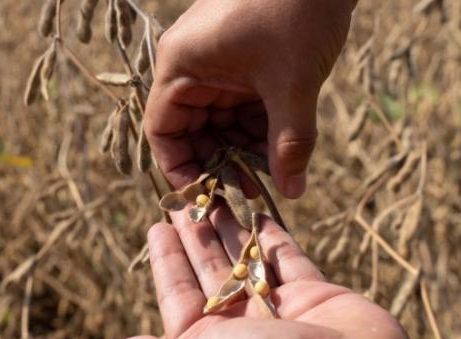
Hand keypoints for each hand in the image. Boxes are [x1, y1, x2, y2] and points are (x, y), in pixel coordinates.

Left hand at [107, 208, 410, 338]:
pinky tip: (255, 210)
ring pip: (246, 258)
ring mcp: (278, 310)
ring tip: (214, 192)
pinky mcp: (314, 295)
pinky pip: (286, 257)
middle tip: (184, 196)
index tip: (155, 224)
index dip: (165, 259)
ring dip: (229, 227)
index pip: (177, 293)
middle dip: (194, 234)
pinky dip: (271, 235)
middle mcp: (240, 327)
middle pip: (209, 269)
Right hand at [145, 0, 356, 197]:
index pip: (162, 131)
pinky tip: (280, 153)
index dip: (180, 168)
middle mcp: (191, 66)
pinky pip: (240, 106)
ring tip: (268, 178)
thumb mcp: (292, 83)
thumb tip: (292, 192)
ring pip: (220, 122)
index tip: (205, 197)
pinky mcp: (242, 61)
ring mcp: (217, 63)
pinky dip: (257, 129)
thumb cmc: (297, 9)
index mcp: (182, 65)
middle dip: (218, 163)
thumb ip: (290, 142)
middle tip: (245, 193)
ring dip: (241, 150)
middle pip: (192, 130)